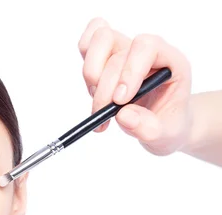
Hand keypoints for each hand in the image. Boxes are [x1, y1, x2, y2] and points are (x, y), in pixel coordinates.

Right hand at [78, 18, 192, 155]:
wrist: (162, 123)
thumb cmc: (168, 124)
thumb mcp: (166, 134)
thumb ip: (148, 127)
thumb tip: (123, 116)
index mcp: (170, 61)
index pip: (146, 47)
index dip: (129, 71)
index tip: (120, 101)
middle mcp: (146, 51)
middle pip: (116, 50)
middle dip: (104, 87)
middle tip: (104, 114)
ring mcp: (125, 50)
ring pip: (98, 40)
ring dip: (91, 74)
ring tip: (100, 102)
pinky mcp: (106, 57)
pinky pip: (87, 44)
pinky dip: (85, 66)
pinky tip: (93, 91)